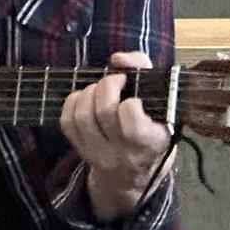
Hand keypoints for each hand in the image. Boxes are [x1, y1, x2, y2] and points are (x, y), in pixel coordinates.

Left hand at [59, 50, 174, 222]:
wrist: (136, 171)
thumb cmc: (153, 126)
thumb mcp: (162, 100)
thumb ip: (144, 69)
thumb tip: (118, 58)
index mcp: (151, 141)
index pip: (132, 120)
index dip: (130, 103)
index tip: (135, 98)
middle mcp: (124, 152)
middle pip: (103, 111)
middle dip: (107, 85)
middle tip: (116, 82)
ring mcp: (100, 154)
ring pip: (82, 115)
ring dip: (89, 93)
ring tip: (101, 90)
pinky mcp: (81, 151)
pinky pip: (67, 122)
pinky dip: (74, 102)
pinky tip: (86, 99)